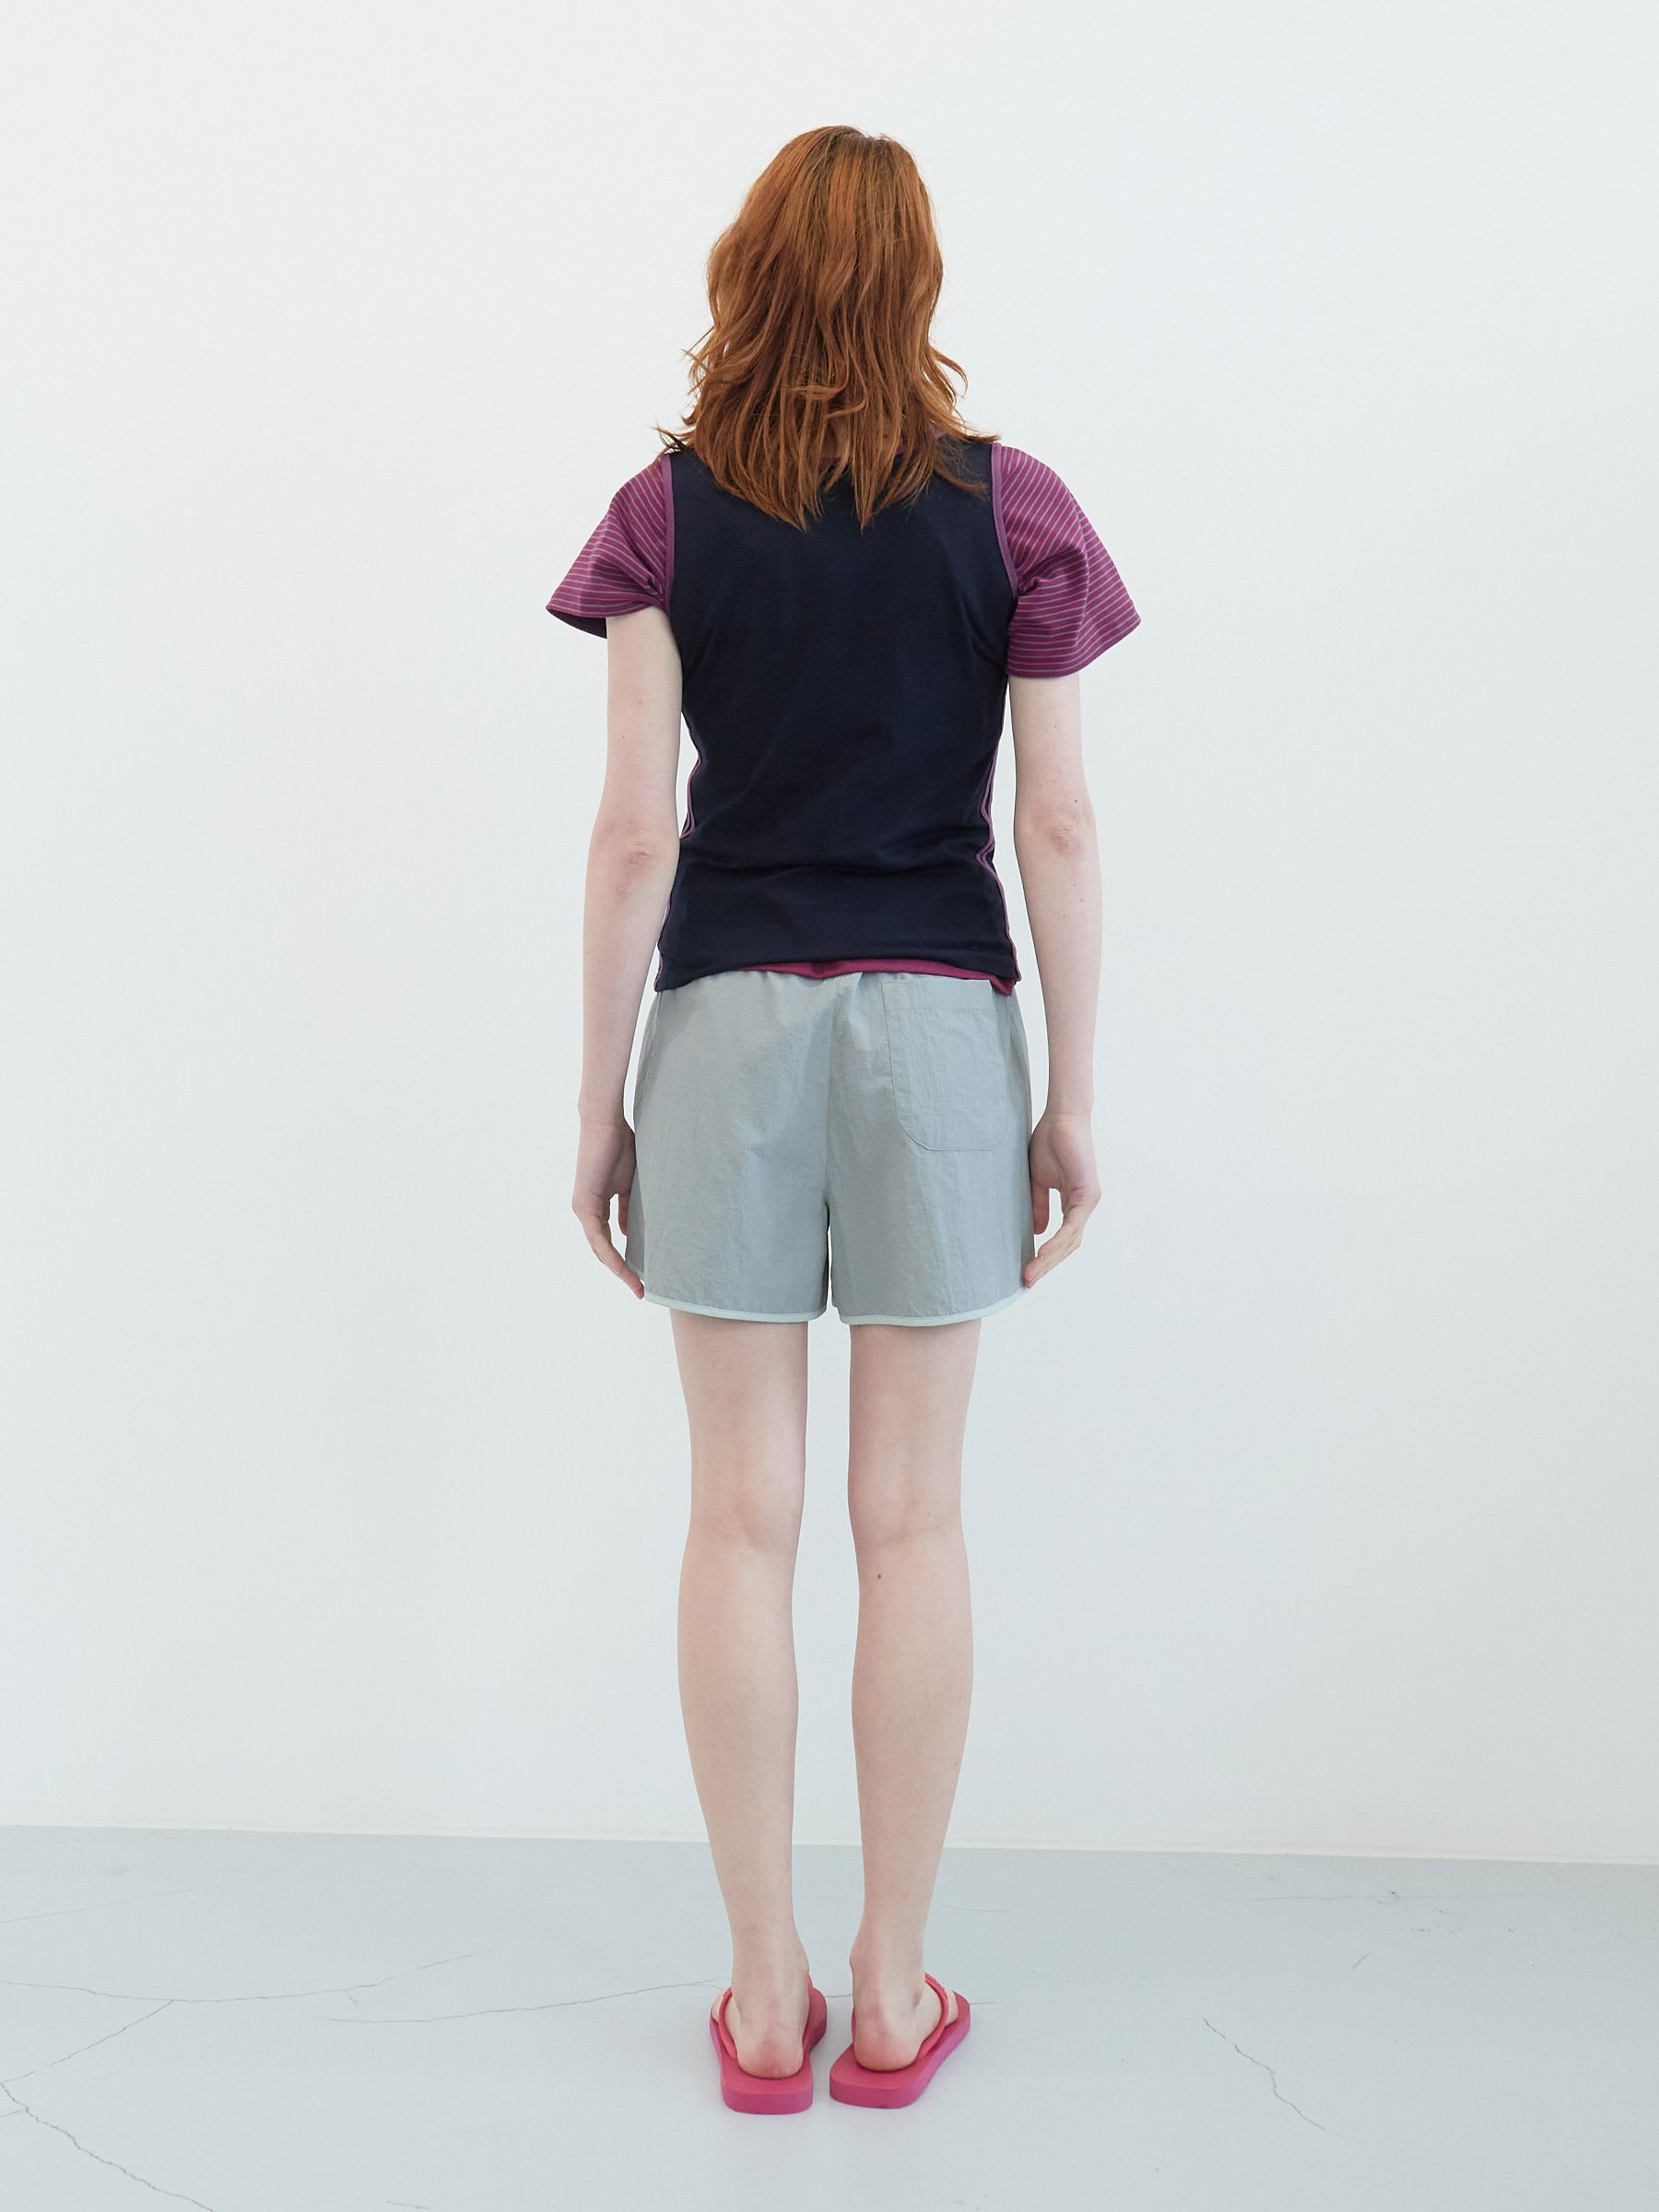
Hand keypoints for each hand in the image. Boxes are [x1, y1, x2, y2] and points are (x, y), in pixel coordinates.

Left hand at [572, 1113, 643, 1295]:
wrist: (605, 1123)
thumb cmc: (621, 1145)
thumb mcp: (630, 1183)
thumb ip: (629, 1207)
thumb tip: (628, 1233)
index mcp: (598, 1206)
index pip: (610, 1240)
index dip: (626, 1259)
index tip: (644, 1276)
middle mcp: (586, 1211)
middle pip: (604, 1250)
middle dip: (623, 1271)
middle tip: (641, 1289)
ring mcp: (582, 1209)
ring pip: (600, 1249)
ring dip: (618, 1269)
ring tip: (636, 1286)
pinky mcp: (583, 1206)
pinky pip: (597, 1238)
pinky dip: (611, 1254)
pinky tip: (624, 1268)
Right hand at [1024, 1109, 1100, 1287]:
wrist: (1062, 1117)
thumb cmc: (1050, 1142)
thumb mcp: (1037, 1181)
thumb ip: (1037, 1205)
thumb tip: (1036, 1232)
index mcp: (1074, 1204)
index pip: (1062, 1239)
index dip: (1046, 1256)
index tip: (1026, 1271)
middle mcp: (1084, 1206)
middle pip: (1068, 1246)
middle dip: (1047, 1266)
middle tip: (1026, 1281)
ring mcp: (1089, 1201)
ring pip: (1071, 1241)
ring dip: (1050, 1260)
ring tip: (1030, 1274)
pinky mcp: (1088, 1194)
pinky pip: (1072, 1226)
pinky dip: (1057, 1242)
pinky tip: (1042, 1253)